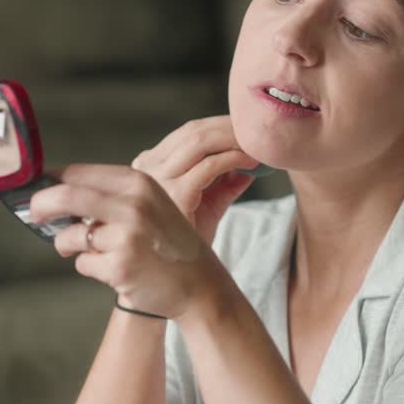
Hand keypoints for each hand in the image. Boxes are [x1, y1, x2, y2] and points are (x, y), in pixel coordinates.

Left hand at [28, 164, 229, 319]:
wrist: (199, 284)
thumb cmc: (166, 242)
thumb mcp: (149, 204)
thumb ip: (110, 195)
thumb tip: (54, 189)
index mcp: (138, 183)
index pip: (79, 173)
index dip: (51, 180)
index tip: (38, 189)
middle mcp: (133, 205)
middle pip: (65, 196)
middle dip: (41, 206)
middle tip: (35, 215)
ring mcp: (127, 236)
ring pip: (70, 236)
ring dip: (69, 245)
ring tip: (92, 251)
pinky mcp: (120, 267)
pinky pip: (83, 263)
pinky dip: (90, 267)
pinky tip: (114, 269)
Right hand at [130, 116, 258, 243]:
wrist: (179, 276)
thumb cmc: (190, 242)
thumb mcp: (209, 204)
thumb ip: (225, 180)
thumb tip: (249, 159)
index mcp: (148, 166)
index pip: (187, 133)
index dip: (222, 127)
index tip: (248, 130)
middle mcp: (146, 168)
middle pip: (193, 132)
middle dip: (230, 128)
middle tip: (258, 132)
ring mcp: (157, 180)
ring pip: (200, 142)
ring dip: (234, 139)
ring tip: (257, 144)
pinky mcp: (173, 195)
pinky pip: (209, 166)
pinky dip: (234, 158)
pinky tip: (251, 162)